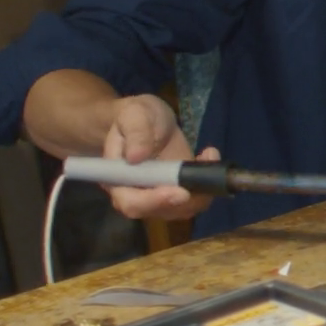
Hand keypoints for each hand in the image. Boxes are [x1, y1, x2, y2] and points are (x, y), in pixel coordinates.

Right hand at [100, 94, 218, 221]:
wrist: (147, 120)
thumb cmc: (136, 116)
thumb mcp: (134, 115)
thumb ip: (135, 133)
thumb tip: (135, 156)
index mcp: (117, 180)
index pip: (131, 202)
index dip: (154, 201)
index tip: (180, 192)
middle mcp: (136, 193)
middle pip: (159, 211)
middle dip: (186, 200)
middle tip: (205, 177)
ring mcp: (158, 195)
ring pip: (181, 209)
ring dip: (202, 191)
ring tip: (208, 157)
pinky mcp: (177, 190)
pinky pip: (194, 198)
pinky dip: (208, 184)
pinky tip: (209, 156)